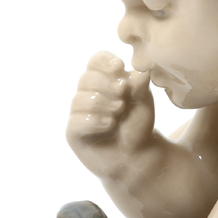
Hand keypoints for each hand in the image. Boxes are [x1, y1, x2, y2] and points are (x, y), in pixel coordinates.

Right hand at [66, 51, 154, 175]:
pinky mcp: (74, 133)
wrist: (138, 156)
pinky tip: (110, 124)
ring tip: (119, 112)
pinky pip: (76, 121)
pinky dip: (95, 121)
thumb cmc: (138, 124)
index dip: (105, 61)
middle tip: (124, 97)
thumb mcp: (142, 101)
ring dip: (103, 104)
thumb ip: (139, 84)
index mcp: (104, 81)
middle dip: (107, 86)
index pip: (95, 61)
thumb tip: (137, 71)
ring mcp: (78, 114)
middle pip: (87, 78)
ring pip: (80, 99)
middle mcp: (87, 94)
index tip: (120, 66)